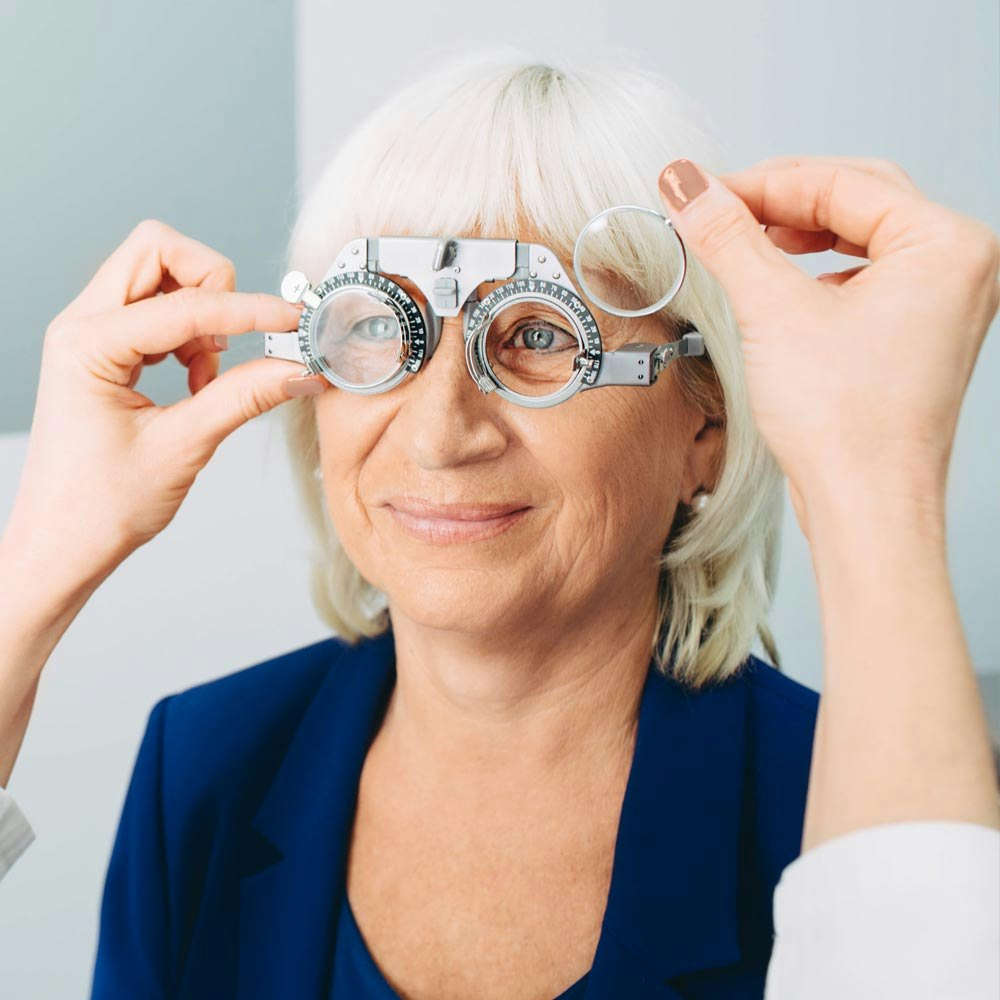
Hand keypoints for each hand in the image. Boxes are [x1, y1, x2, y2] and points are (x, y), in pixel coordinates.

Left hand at [2, 219, 311, 585]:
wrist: (62, 545)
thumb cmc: (99, 507)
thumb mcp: (183, 447)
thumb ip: (245, 398)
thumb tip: (298, 368)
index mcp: (87, 345)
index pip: (185, 304)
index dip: (249, 311)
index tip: (294, 322)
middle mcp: (81, 326)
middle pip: (157, 251)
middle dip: (211, 281)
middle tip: (236, 335)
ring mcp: (90, 335)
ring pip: (157, 274)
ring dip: (200, 310)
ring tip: (209, 372)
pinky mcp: (105, 351)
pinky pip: (155, 310)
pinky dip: (189, 332)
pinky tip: (197, 379)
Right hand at [657, 155, 999, 537]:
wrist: (865, 507)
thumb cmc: (848, 427)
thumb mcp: (773, 311)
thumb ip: (728, 237)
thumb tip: (687, 186)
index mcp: (946, 244)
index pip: (841, 182)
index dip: (762, 182)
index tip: (703, 192)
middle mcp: (957, 268)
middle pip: (857, 200)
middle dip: (781, 202)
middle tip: (719, 210)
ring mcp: (940, 304)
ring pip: (860, 238)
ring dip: (797, 234)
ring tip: (744, 243)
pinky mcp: (915, 335)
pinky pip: (865, 278)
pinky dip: (816, 272)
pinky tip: (779, 286)